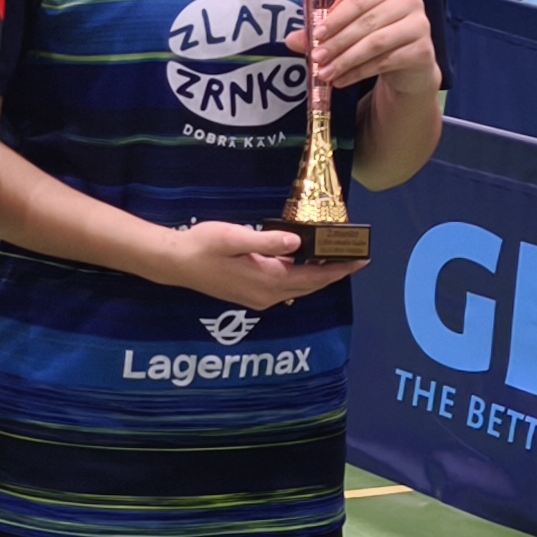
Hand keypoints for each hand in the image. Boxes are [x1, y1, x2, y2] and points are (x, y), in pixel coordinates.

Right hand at [164, 217, 361, 307]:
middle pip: (310, 286)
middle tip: (356, 258)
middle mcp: (267, 295)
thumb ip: (267, 241)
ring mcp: (259, 298)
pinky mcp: (251, 295)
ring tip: (336, 259)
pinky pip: (286, 288)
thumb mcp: (235, 238)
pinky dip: (301, 277)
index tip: (361, 260)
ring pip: (298, 289)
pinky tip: (303, 264)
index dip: (339, 269)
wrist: (175, 264)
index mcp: (268, 280)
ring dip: (318, 276)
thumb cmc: (203, 246)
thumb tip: (297, 242)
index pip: (314, 277)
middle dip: (334, 273)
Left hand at [308, 0, 436, 93]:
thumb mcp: (351, 34)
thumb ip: (324, 33)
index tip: (315, 35)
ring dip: (346, 60)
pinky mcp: (424, 51)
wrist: (410, 66)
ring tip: (325, 74)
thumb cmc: (378, 41)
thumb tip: (290, 40)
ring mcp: (420, 27)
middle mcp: (409, 3)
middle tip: (316, 58)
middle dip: (338, 43)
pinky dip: (360, 73)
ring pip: (376, 44)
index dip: (336, 18)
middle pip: (367, 23)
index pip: (359, 1)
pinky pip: (386, 62)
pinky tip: (342, 81)